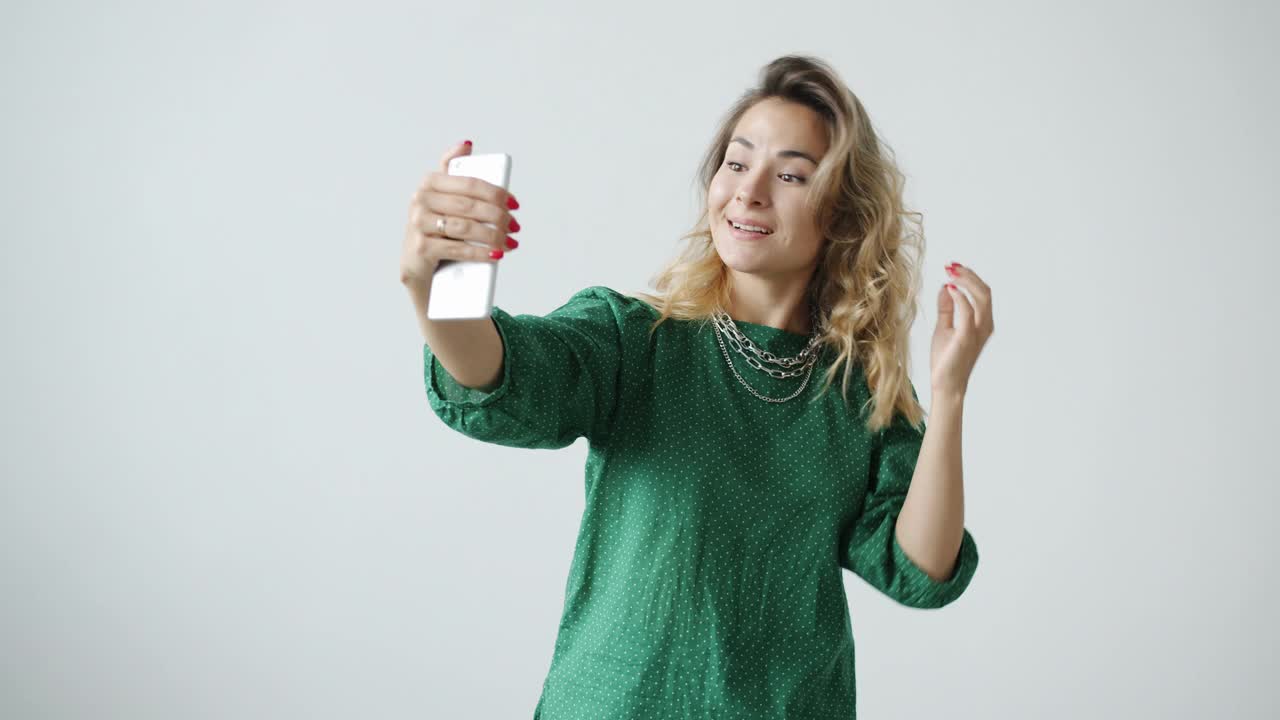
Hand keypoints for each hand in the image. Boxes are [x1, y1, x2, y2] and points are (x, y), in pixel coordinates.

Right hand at [399, 140, 520, 289]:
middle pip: (469, 206)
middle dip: (498, 217)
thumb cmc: (436, 228)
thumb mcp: (443, 198)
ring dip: (493, 236)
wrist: (416, 264)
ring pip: (465, 227)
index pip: (470, 183)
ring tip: (509, 242)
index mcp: (430, 182)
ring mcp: (418, 224)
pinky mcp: (421, 248)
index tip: (514, 204)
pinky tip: (496, 254)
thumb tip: (466, 144)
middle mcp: (420, 199)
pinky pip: (457, 249)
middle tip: (514, 226)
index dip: (496, 193)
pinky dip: (480, 253)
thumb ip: (453, 171)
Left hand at [930, 262, 993, 398]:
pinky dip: (961, 297)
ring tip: (950, 273)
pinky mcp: (966, 338)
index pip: (982, 293)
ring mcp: (977, 333)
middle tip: (950, 266)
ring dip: (966, 281)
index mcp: (982, 323)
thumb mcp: (944, 327)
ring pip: (982, 298)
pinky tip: (950, 288)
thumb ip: (947, 308)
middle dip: (969, 275)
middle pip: (985, 292)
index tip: (953, 266)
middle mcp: (984, 326)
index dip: (970, 277)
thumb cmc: (946, 359)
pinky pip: (968, 313)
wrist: (945, 384)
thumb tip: (946, 287)